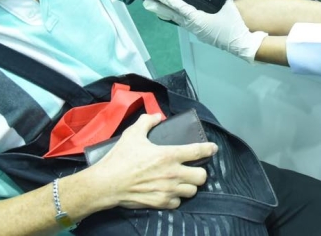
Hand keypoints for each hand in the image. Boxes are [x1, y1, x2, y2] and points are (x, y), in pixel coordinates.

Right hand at [86, 113, 215, 209]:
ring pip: (192, 191)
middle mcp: (173, 174)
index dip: (209, 149)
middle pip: (201, 176)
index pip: (198, 151)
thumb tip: (157, 116)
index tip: (213, 148)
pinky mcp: (161, 203)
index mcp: (169, 155)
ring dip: (190, 186)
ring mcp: (168, 190)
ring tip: (183, 181)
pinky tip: (171, 192)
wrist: (107, 183)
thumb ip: (147, 121)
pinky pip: (178, 202)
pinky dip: (177, 198)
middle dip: (200, 171)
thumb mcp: (133, 133)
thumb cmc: (120, 158)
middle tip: (193, 168)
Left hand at [144, 0, 267, 61]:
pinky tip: (171, 14)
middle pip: (172, 15)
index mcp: (198, 18)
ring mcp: (194, 30)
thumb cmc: (232, 24)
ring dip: (165, 12)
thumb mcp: (227, 5)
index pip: (179, 7)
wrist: (239, 44)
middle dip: (159, 8)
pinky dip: (175, 16)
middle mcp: (192, 25)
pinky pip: (183, 23)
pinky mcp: (199, 33)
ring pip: (176, 19)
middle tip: (146, 2)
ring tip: (154, 7)